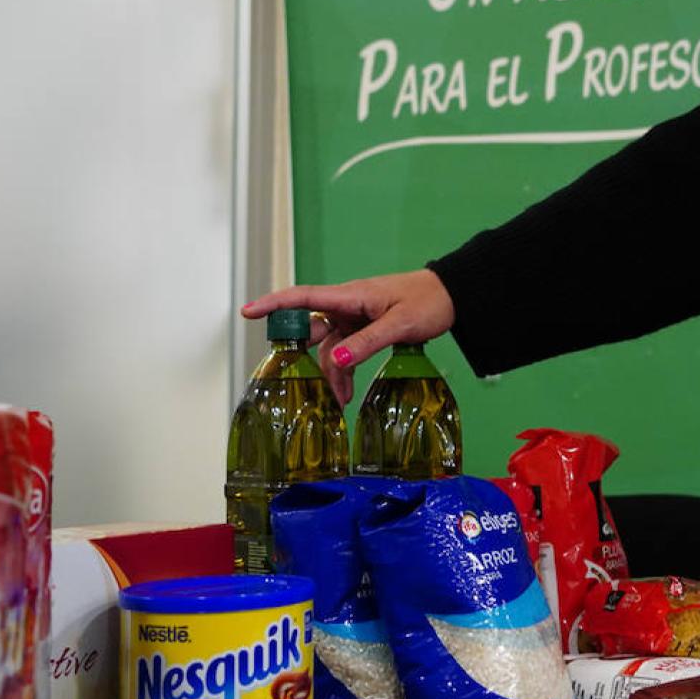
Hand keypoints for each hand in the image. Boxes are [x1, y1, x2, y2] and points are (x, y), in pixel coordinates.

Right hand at [240, 269, 456, 404]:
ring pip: (328, 348)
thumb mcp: (400, 324)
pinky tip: (346, 393)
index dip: (273, 305)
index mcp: (349, 296)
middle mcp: (345, 306)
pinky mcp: (363, 330)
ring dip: (331, 374)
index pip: (302, 298)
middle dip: (304, 359)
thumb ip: (368, 342)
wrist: (451, 297)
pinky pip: (344, 351)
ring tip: (339, 402)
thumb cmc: (427, 301)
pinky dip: (343, 370)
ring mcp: (353, 318)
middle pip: (310, 330)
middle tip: (303, 387)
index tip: (248, 312)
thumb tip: (336, 360)